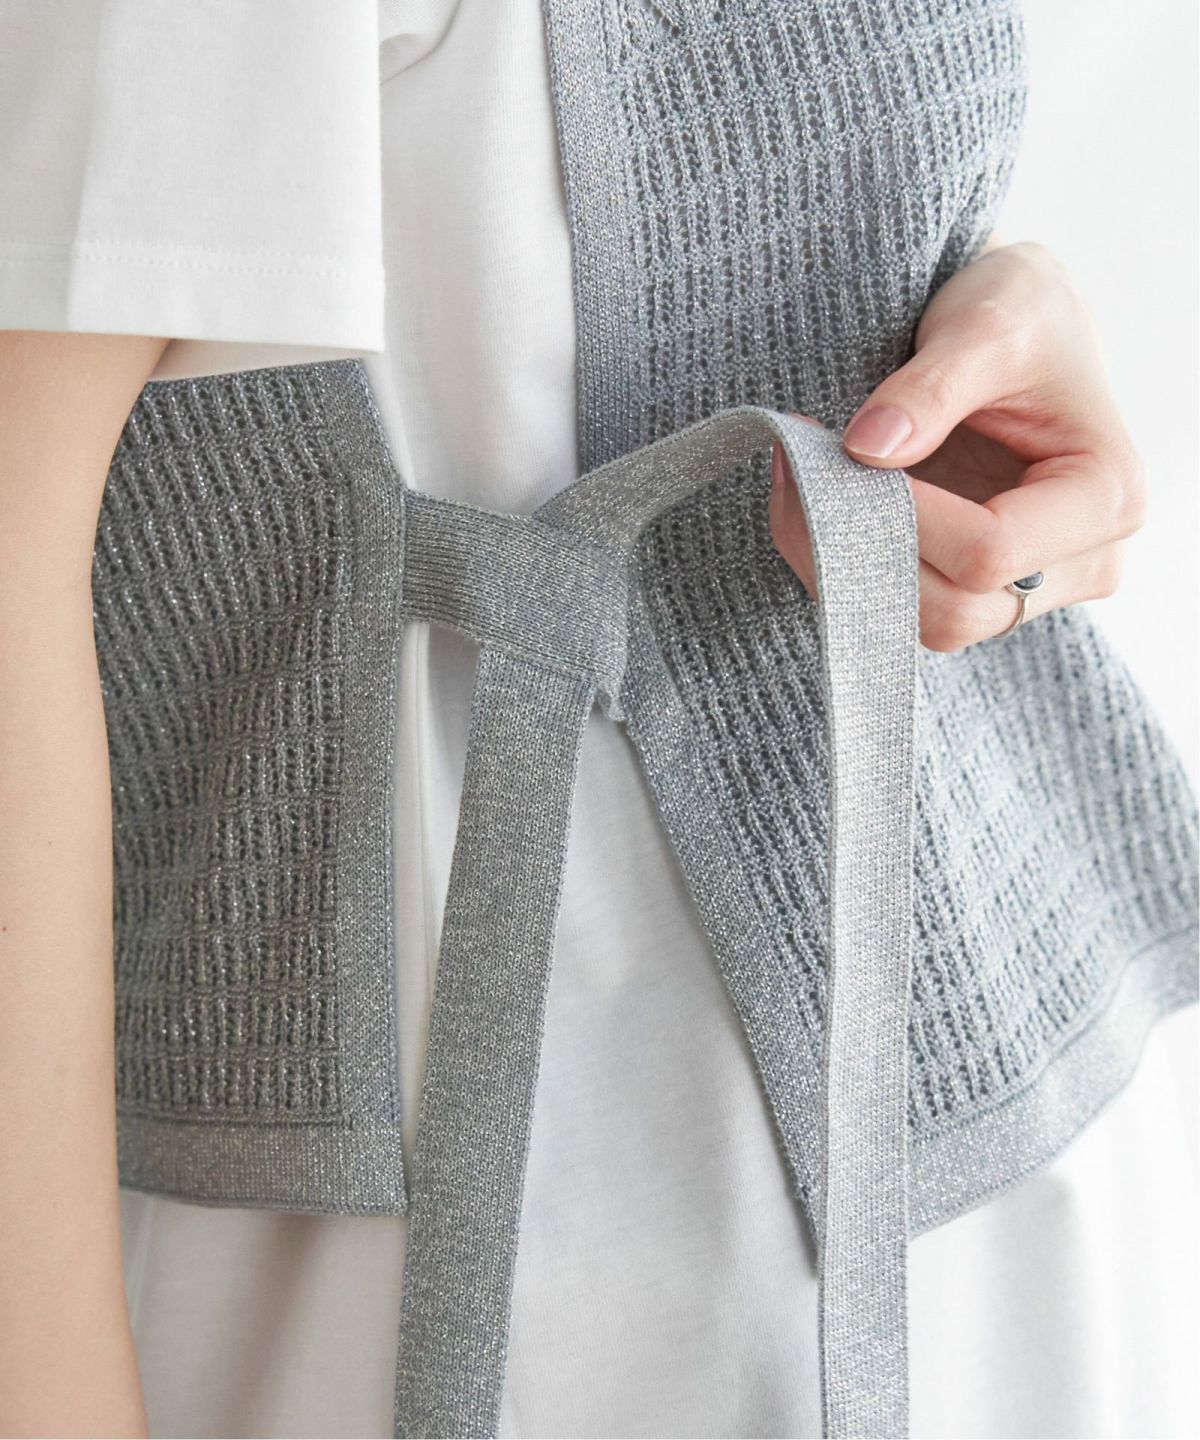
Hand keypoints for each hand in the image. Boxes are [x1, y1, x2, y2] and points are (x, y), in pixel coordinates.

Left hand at [767, 241, 1146, 650]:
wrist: (1016, 325)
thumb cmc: (1021, 315)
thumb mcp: (986, 323)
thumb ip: (931, 387)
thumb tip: (867, 448)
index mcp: (1105, 499)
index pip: (988, 554)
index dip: (905, 516)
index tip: (849, 449)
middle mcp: (1077, 563)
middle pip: (952, 612)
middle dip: (862, 547)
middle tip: (798, 469)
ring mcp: (1026, 588)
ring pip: (918, 623)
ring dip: (842, 561)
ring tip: (802, 480)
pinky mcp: (975, 590)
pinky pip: (900, 607)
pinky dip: (846, 563)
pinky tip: (818, 502)